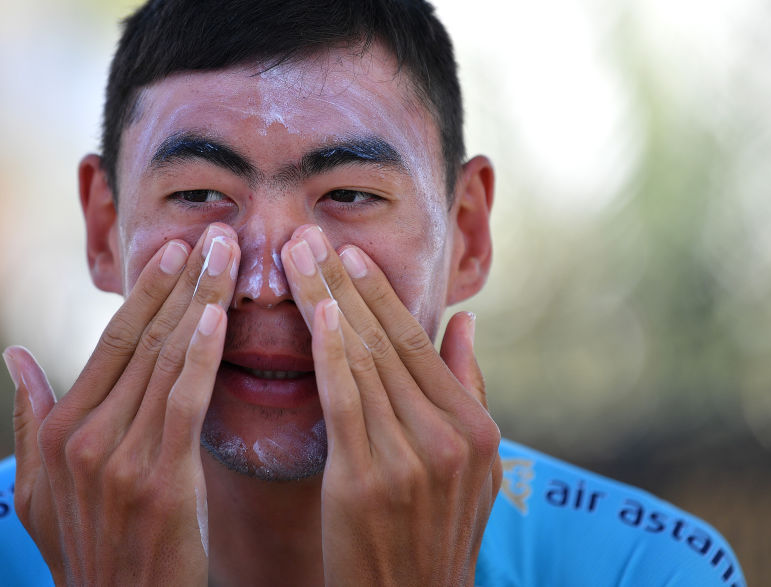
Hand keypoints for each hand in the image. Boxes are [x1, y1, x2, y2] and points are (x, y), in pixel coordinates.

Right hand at [3, 224, 239, 585]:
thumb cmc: (87, 552)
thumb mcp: (36, 491)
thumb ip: (28, 418)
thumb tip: (12, 355)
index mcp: (63, 430)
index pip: (111, 342)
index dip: (145, 292)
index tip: (173, 249)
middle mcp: (86, 435)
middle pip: (143, 339)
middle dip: (182, 281)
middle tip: (214, 232)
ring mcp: (120, 457)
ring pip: (167, 360)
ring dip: (201, 301)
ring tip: (228, 255)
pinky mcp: (160, 480)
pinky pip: (184, 402)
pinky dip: (202, 355)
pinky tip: (220, 317)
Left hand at [280, 225, 501, 585]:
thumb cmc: (433, 536)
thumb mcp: (475, 467)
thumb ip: (469, 389)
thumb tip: (466, 321)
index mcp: (474, 426)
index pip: (416, 340)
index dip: (378, 291)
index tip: (346, 251)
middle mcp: (448, 435)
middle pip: (385, 339)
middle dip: (342, 281)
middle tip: (307, 234)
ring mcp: (410, 458)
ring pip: (361, 358)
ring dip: (324, 299)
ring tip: (295, 255)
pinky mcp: (367, 481)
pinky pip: (346, 400)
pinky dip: (332, 350)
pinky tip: (316, 309)